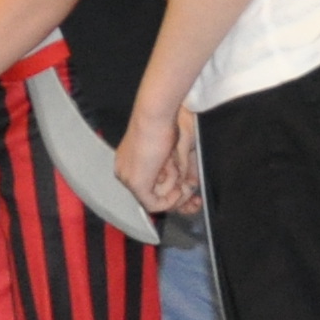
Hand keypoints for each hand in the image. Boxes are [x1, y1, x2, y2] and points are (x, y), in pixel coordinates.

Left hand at [116, 101, 198, 216]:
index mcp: (130, 161)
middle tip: (195, 199)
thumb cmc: (165, 122)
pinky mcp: (136, 184)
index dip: (170, 196)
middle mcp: (125, 171)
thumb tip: (190, 188)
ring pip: (155, 199)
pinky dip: (170, 200)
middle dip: (177, 199)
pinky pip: (154, 205)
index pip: (148, 188)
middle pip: (152, 196)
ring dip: (175, 187)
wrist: (157, 114)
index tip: (189, 195)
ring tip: (178, 170)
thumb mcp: (177, 151)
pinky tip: (179, 190)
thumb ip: (182, 172)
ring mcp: (128, 178)